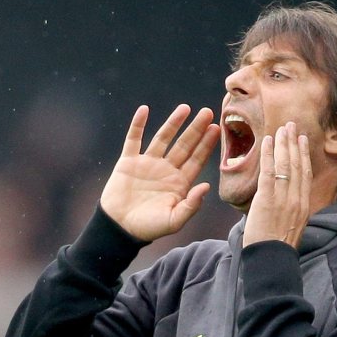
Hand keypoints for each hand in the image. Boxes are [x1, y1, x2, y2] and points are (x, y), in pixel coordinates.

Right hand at [100, 104, 220, 240]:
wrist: (119, 228)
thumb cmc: (148, 228)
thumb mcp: (174, 221)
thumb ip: (191, 205)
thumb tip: (206, 186)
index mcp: (179, 183)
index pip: (196, 159)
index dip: (206, 145)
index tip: (216, 129)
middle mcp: (166, 170)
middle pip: (184, 145)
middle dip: (196, 129)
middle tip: (208, 112)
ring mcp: (147, 163)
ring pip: (162, 138)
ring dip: (173, 123)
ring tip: (185, 108)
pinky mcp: (128, 162)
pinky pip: (133, 139)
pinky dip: (137, 124)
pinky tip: (144, 110)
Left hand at [243, 121, 311, 247]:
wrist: (272, 259)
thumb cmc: (277, 247)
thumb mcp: (292, 225)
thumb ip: (291, 209)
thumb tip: (285, 198)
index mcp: (303, 205)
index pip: (305, 174)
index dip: (304, 155)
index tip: (302, 140)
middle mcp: (296, 198)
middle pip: (297, 164)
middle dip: (294, 143)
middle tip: (292, 126)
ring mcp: (283, 198)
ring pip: (285, 164)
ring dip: (283, 144)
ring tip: (281, 128)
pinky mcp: (268, 199)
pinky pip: (268, 172)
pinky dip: (268, 154)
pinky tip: (267, 141)